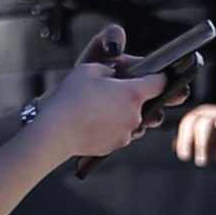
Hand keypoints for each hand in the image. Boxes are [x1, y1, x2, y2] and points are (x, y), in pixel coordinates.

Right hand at [30, 55, 166, 162]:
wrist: (56, 131)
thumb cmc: (70, 98)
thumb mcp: (89, 69)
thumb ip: (109, 70)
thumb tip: (114, 75)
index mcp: (134, 94)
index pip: (159, 82)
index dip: (158, 77)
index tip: (155, 75)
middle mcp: (136, 115)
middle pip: (145, 102)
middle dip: (132, 96)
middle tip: (112, 91)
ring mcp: (128, 133)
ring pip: (132, 119)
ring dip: (122, 112)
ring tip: (99, 107)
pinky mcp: (117, 145)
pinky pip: (120, 132)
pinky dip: (112, 126)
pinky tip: (94, 121)